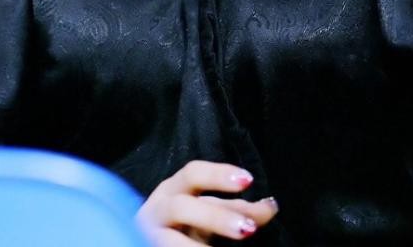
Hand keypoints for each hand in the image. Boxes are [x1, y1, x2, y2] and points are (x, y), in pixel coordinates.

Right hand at [135, 159, 278, 244]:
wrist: (141, 241)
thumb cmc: (182, 225)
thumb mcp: (207, 213)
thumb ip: (235, 210)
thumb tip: (271, 205)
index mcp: (173, 189)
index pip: (194, 173)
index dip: (219, 175)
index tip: (249, 180)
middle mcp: (157, 209)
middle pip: (182, 207)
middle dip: (216, 217)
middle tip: (248, 229)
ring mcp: (148, 234)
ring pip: (168, 240)